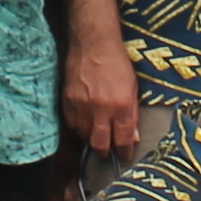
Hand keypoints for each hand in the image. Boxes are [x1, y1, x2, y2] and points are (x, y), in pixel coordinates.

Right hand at [62, 39, 141, 164]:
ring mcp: (82, 107)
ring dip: (91, 138)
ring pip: (85, 136)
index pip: (123, 140)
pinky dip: (79, 127)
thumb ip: (132, 114)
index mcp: (121, 106)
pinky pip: (73, 124)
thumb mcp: (132, 88)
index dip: (124, 153)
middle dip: (105, 152)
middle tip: (108, 153)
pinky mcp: (68, 102)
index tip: (125, 157)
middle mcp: (101, 110)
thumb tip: (133, 138)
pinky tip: (85, 121)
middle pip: (100, 145)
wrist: (93, 43)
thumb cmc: (117, 63)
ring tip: (97, 133)